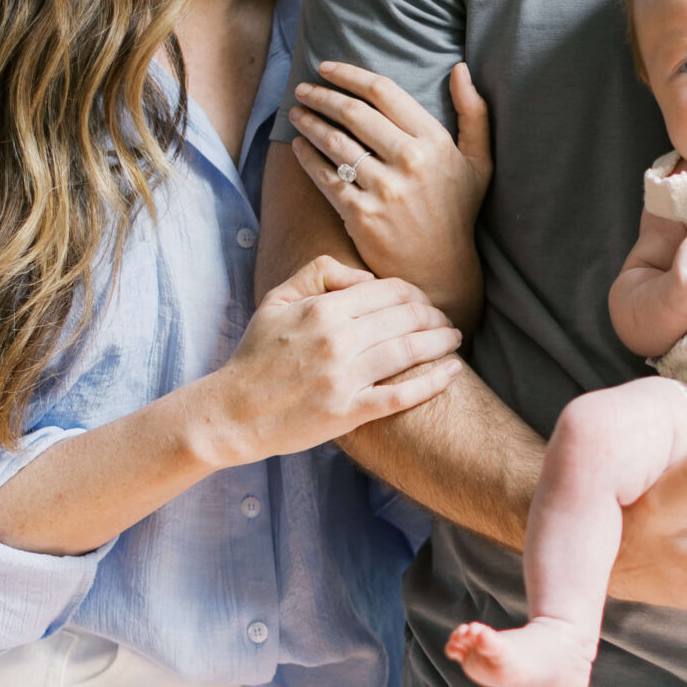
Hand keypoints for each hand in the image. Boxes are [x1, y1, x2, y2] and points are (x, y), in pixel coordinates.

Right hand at [200, 254, 463, 463]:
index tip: (425, 302)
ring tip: (455, 339)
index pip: (388, 291)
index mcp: (322, 309)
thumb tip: (365, 278)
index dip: (415, 294)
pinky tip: (452, 371)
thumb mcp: (276, 300)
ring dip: (441, 342)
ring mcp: (343, 378)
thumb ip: (319, 273)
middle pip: (405, 318)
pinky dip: (432, 381)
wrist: (231, 413)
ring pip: (409, 351)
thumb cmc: (255, 356)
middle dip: (434, 315)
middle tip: (446, 321)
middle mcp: (336, 340)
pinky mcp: (347, 413)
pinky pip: (400, 395)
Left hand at [290, 62, 490, 323]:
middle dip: (321, 95)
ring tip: (296, 113)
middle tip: (302, 89)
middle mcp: (410, 161)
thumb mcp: (479, 163)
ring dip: (308, 122)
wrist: (440, 273)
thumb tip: (460, 69)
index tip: (327, 68)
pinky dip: (307, 157)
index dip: (349, 74)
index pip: (383, 92)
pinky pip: (325, 177)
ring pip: (334, 142)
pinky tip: (299, 146)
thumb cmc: (457, 213)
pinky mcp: (361, 215)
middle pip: (353, 112)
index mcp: (435, 142)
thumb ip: (474, 113)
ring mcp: (384, 189)